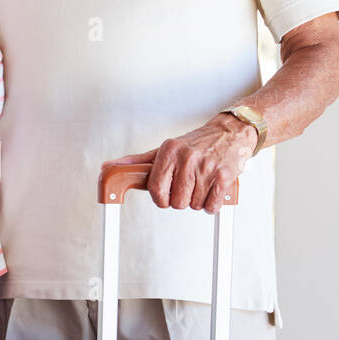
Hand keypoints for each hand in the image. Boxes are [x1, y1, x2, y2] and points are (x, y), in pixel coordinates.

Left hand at [107, 114, 257, 213]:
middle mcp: (187, 158)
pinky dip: (212, 204)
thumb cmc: (196, 143)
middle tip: (188, 185)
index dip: (160, 199)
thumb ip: (137, 162)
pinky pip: (211, 206)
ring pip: (193, 205)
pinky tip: (212, 189)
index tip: (165, 196)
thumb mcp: (164, 149)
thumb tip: (108, 168)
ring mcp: (206, 167)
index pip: (155, 189)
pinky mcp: (224, 177)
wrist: (230, 132)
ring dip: (197, 200)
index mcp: (169, 151)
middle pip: (175, 202)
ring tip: (201, 183)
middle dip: (181, 199)